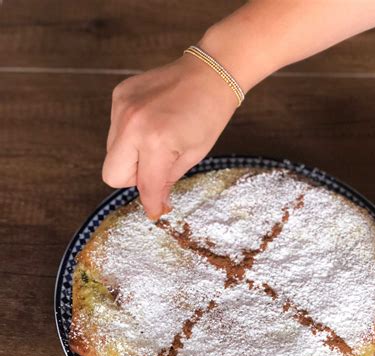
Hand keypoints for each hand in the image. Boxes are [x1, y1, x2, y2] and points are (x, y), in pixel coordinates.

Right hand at [102, 54, 237, 218]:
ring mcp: (121, 107)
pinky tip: (151, 124)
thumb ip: (167, 181)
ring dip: (131, 157)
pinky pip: (115, 131)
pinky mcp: (118, 96)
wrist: (210, 72)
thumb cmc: (209, 114)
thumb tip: (154, 202)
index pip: (144, 187)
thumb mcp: (193, 155)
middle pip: (112, 175)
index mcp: (156, 141)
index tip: (156, 210)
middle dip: (133, 178)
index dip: (152, 203)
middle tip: (156, 168)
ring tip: (158, 140)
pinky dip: (129, 136)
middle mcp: (132, 124)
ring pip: (111, 153)